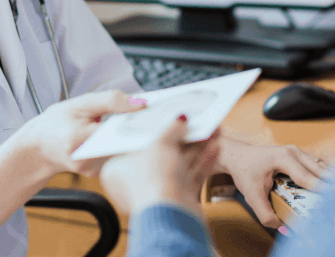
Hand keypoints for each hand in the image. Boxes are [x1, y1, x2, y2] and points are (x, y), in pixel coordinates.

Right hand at [16, 90, 146, 175]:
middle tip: (162, 115)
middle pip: (125, 143)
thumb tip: (140, 102)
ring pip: (125, 151)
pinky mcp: (99, 174)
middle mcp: (86, 159)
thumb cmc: (57, 123)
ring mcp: (93, 170)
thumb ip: (109, 101)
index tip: (159, 112)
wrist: (38, 149)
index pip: (117, 130)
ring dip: (138, 136)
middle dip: (143, 129)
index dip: (140, 121)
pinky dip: (129, 144)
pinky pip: (120, 156)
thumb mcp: (79, 103)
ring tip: (151, 121)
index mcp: (78, 139)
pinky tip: (137, 133)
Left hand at [99, 117, 220, 215]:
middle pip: (162, 152)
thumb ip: (171, 129)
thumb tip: (179, 119)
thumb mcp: (160, 144)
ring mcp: (159, 192)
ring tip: (213, 130)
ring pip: (180, 163)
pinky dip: (203, 161)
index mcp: (118, 169)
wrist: (172, 217)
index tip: (168, 117)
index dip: (154, 128)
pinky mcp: (178, 200)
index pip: (137, 142)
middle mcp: (137, 182)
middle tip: (195, 121)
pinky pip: (191, 176)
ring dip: (198, 146)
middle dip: (182, 136)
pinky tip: (216, 147)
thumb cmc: (153, 182)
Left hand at [216, 137, 326, 228]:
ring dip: (331, 180)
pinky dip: (325, 176)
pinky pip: (317, 166)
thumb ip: (265, 213)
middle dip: (333, 185)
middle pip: (320, 170)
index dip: (322, 190)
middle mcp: (294, 152)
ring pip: (321, 166)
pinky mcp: (300, 155)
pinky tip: (333, 188)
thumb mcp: (251, 195)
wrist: (238, 156)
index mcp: (283, 158)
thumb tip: (283, 228)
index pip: (307, 178)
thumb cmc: (245, 172)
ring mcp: (298, 151)